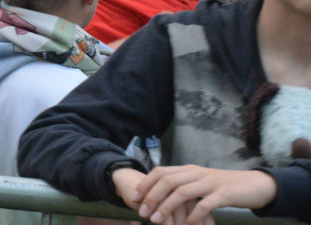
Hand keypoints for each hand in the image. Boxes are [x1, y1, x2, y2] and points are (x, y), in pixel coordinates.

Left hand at [120, 165, 276, 224]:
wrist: (255, 185)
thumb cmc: (224, 187)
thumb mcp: (200, 182)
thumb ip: (183, 186)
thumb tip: (160, 196)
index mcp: (189, 169)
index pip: (160, 171)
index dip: (145, 184)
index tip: (133, 198)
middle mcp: (197, 173)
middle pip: (167, 181)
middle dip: (152, 197)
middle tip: (142, 212)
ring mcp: (210, 182)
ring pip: (182, 192)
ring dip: (167, 207)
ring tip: (157, 220)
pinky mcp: (224, 194)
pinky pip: (205, 204)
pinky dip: (193, 215)